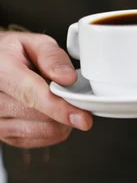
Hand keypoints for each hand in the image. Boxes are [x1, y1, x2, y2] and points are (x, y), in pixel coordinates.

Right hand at [0, 31, 91, 147]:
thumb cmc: (12, 55)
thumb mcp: (32, 43)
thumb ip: (52, 56)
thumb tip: (68, 78)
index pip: (30, 95)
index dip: (59, 108)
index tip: (82, 117)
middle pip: (41, 117)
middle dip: (66, 109)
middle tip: (71, 95)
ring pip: (45, 131)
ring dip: (62, 120)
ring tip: (57, 101)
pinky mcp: (8, 137)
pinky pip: (43, 139)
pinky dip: (55, 128)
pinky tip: (50, 113)